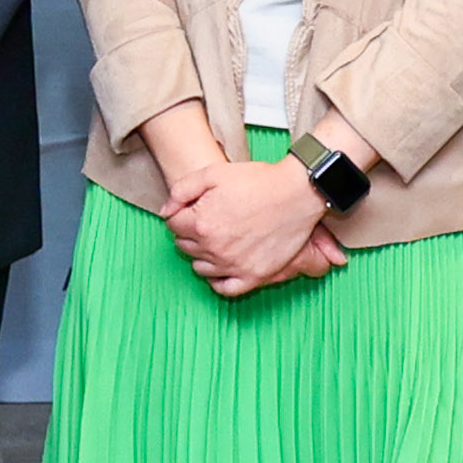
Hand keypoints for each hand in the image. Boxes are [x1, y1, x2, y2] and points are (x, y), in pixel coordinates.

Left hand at [166, 151, 341, 296]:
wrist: (297, 193)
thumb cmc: (257, 181)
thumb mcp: (213, 173)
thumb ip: (181, 190)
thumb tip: (165, 211)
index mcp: (201, 223)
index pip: (173, 224)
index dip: (181, 212)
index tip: (193, 207)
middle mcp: (214, 249)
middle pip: (185, 246)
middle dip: (190, 232)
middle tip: (207, 219)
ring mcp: (234, 266)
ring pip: (200, 268)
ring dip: (202, 254)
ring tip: (216, 239)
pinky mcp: (254, 276)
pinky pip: (225, 289)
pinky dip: (218, 280)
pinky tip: (221, 267)